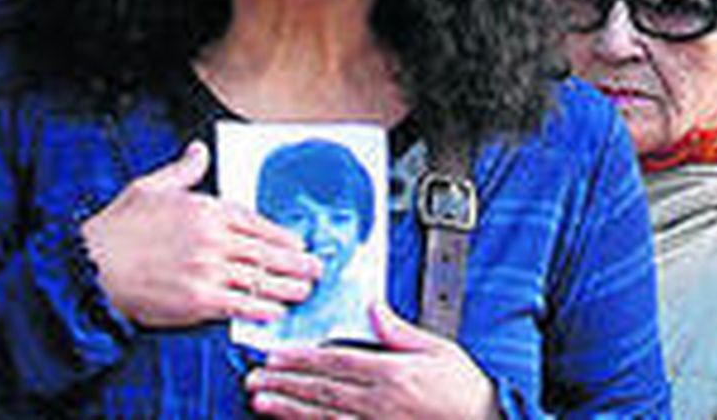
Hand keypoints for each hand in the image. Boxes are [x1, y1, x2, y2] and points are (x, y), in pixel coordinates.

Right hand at [81, 141, 319, 329]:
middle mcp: (213, 238)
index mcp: (207, 208)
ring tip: (305, 290)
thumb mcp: (152, 186)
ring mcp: (207, 270)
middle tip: (316, 269)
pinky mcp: (196, 301)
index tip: (298, 244)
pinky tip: (275, 312)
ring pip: (258, 278)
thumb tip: (199, 150)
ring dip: (286, 286)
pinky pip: (238, 305)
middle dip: (295, 262)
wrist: (88, 268)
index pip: (257, 222)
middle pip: (265, 251)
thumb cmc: (117, 228)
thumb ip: (184, 170)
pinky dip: (260, 308)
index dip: (281, 236)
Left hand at [248, 300, 501, 417]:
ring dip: (288, 409)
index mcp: (391, 372)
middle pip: (321, 390)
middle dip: (284, 383)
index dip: (302, 358)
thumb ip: (399, 331)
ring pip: (321, 416)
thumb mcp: (437, 348)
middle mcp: (377, 402)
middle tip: (254, 379)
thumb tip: (373, 308)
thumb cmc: (461, 387)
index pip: (336, 362)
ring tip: (261, 403)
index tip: (277, 355)